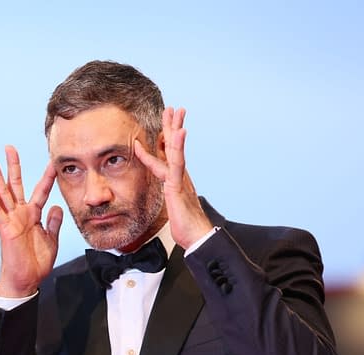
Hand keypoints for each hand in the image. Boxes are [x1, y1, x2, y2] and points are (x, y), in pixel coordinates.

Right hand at [0, 146, 62, 296]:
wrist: (27, 280)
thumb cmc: (36, 262)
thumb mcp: (52, 239)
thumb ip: (54, 222)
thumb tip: (55, 206)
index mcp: (33, 215)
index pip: (40, 191)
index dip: (46, 177)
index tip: (52, 162)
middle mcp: (20, 214)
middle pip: (16, 185)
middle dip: (14, 166)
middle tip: (10, 147)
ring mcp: (11, 220)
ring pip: (3, 193)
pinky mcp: (4, 229)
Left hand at [134, 107, 212, 248]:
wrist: (197, 238)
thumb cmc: (186, 225)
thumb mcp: (173, 207)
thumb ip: (172, 197)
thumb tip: (172, 196)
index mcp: (176, 179)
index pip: (169, 155)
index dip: (166, 140)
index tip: (165, 125)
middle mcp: (179, 176)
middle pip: (174, 146)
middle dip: (172, 126)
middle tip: (173, 108)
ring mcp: (179, 179)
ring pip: (176, 150)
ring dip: (175, 129)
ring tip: (175, 112)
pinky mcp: (178, 186)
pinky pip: (176, 164)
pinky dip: (177, 147)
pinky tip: (178, 133)